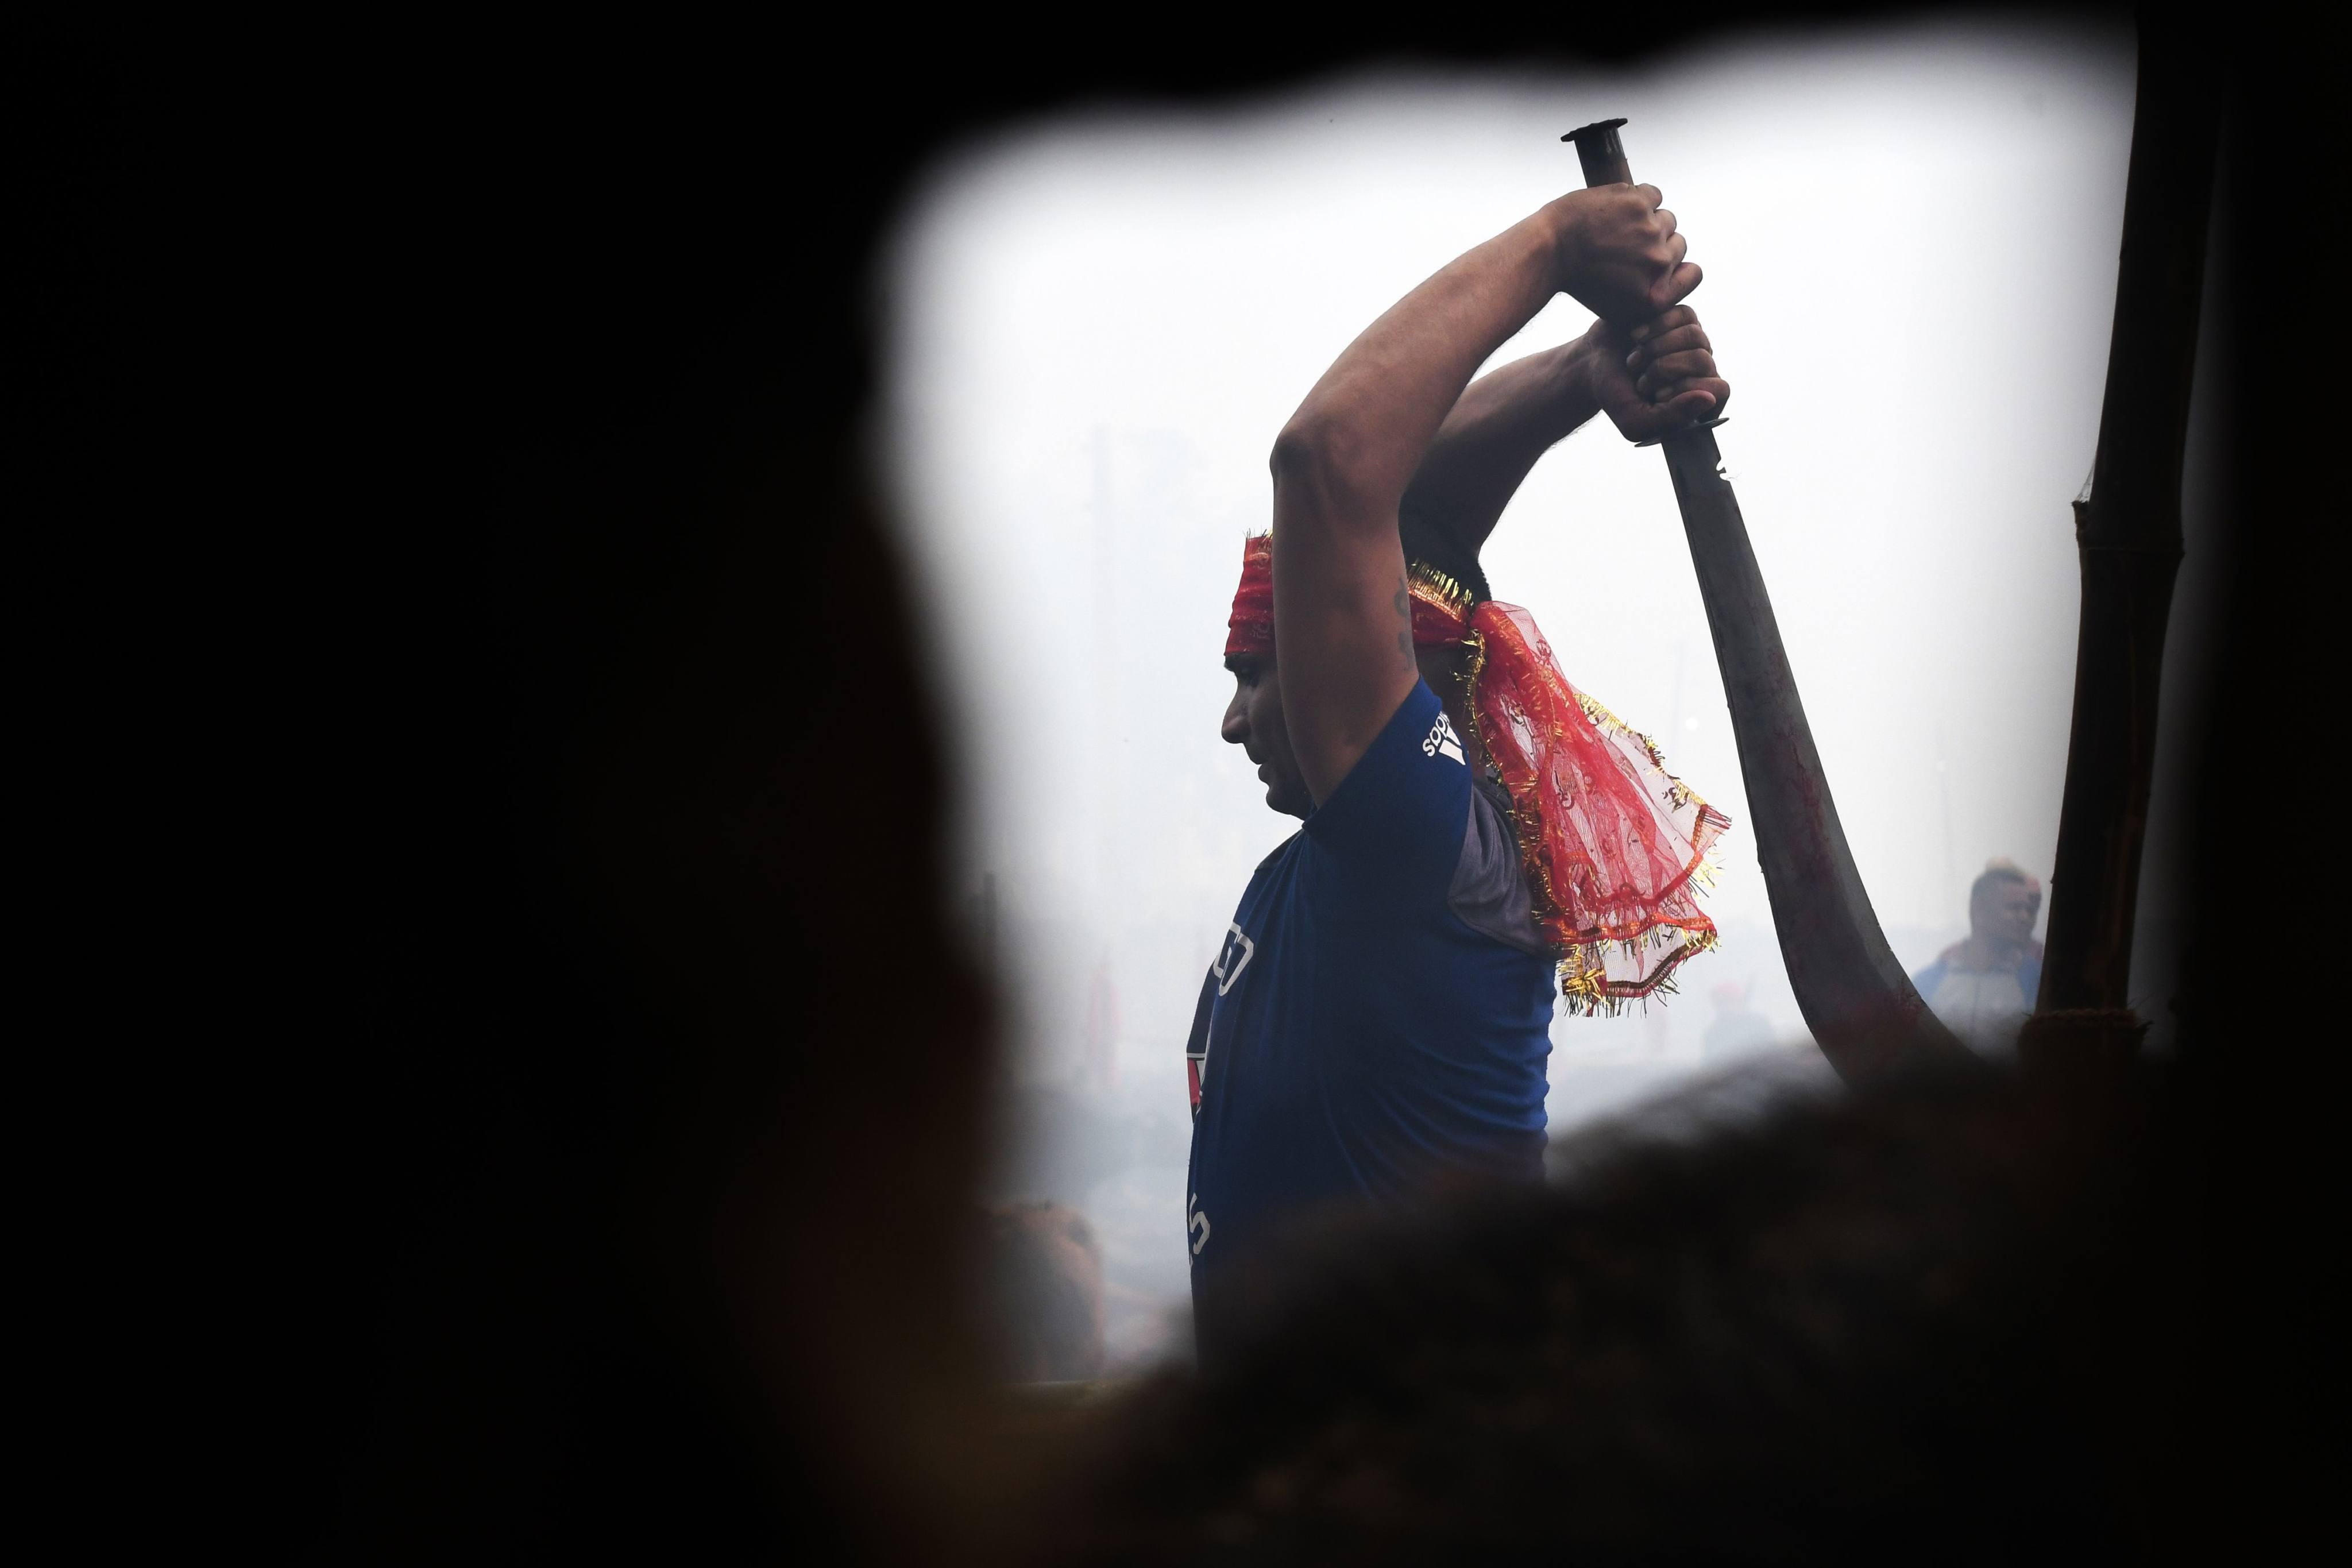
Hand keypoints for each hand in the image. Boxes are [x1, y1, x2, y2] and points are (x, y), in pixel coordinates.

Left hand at [1547, 184, 1699, 322]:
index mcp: (1657, 295)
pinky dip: (1637, 198)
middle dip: (1655, 243)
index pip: (1694, 273)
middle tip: (1624, 245)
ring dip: (1646, 220)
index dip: (1677, 267)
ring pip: (1666, 218)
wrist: (1550, 250)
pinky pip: (1653, 195)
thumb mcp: (1619, 307)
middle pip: (1678, 244)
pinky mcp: (1638, 203)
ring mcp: (1651, 231)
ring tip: (1617, 227)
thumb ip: (1654, 296)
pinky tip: (1616, 209)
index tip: (1656, 262)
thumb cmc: (1581, 280)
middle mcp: (1658, 264)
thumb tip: (1684, 274)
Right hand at [1574, 305, 1729, 441]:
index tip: (1657, 395)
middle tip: (1639, 379)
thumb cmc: (1614, 396)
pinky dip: (1655, 326)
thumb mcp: (1635, 420)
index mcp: (1699, 401)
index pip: (1719, 390)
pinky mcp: (1683, 318)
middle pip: (1703, 360)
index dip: (1686, 389)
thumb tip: (1709, 399)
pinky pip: (1684, 315)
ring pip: (1694, 335)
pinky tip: (1637, 336)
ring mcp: (1696, 342)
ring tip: (1635, 359)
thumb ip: (1672, 418)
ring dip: (1655, 348)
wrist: (1592, 364)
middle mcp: (1703, 370)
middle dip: (1662, 369)